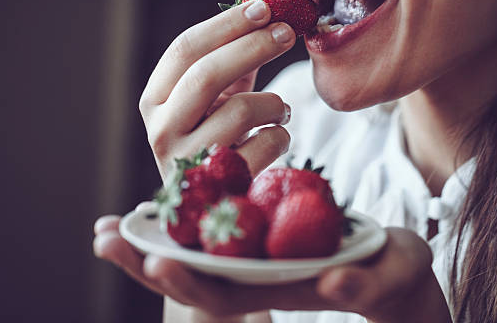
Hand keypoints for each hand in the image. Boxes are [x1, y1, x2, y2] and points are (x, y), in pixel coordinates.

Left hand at [93, 220, 451, 322]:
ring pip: (196, 252)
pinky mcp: (260, 233)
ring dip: (152, 240)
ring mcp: (255, 256)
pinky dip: (181, 215)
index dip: (189, 280)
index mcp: (282, 288)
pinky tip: (153, 202)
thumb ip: (362, 283)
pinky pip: (213, 225)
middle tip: (104, 239)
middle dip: (148, 262)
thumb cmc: (392, 273)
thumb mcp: (386, 274)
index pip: (226, 294)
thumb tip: (333, 283)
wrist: (389, 265)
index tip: (156, 259)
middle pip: (195, 276)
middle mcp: (259, 276)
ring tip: (108, 226)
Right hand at [138, 0, 295, 180]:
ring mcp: (188, 160)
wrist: (211, 199)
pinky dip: (281, 134)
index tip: (263, 8)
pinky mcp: (220, 185)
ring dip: (274, 102)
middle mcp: (161, 129)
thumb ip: (232, 60)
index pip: (184, 50)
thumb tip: (267, 13)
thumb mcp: (215, 97)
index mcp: (155, 100)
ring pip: (242, 110)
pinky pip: (265, 144)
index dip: (226, 25)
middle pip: (207, 74)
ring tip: (280, 109)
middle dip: (253, 46)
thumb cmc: (215, 136)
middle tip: (286, 32)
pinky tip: (276, 136)